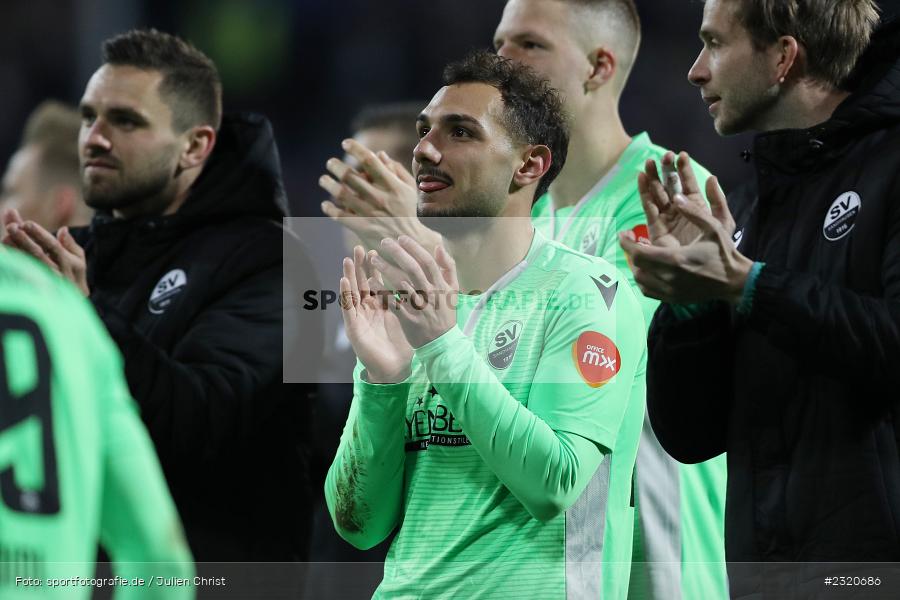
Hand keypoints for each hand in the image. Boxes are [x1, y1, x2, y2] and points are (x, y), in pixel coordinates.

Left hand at [3, 213, 88, 295]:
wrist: (70, 307)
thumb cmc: (73, 277)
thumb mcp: (78, 261)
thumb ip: (70, 244)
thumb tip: (63, 229)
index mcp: (72, 265)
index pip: (53, 246)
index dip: (40, 234)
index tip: (26, 223)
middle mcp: (59, 275)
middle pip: (39, 255)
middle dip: (24, 240)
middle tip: (11, 226)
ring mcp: (47, 285)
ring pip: (28, 265)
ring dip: (16, 250)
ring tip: (5, 237)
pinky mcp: (36, 292)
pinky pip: (21, 276)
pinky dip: (12, 262)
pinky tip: (4, 252)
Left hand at [319, 139, 442, 251]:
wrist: (410, 241)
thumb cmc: (408, 212)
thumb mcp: (408, 189)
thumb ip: (396, 170)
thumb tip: (379, 154)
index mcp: (392, 185)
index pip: (371, 161)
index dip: (356, 149)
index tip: (345, 143)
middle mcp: (380, 197)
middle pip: (351, 176)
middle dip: (336, 166)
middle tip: (330, 163)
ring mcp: (371, 213)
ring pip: (342, 195)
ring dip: (329, 185)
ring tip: (323, 180)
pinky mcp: (363, 228)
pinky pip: (341, 216)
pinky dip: (330, 209)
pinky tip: (325, 205)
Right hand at [340, 245, 413, 383]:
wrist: (396, 368)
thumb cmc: (401, 343)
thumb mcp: (406, 317)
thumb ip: (407, 299)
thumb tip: (416, 282)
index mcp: (380, 307)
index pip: (374, 282)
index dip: (374, 267)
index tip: (374, 250)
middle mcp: (368, 310)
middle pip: (362, 284)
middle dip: (359, 266)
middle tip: (358, 248)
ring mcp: (360, 318)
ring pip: (352, 293)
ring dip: (349, 276)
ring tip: (347, 260)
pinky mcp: (354, 328)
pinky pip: (349, 308)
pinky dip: (346, 294)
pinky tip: (344, 281)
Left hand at [370, 236, 458, 348]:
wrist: (442, 342)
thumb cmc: (445, 313)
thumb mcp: (453, 289)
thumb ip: (448, 266)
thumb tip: (438, 246)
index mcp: (440, 285)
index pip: (427, 261)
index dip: (414, 248)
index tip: (401, 238)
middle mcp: (430, 294)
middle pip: (412, 268)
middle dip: (397, 253)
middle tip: (384, 242)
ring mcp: (418, 306)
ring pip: (400, 284)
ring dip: (386, 269)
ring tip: (373, 258)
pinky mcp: (407, 318)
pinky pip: (392, 302)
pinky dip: (382, 291)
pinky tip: (371, 281)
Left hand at [619, 181, 751, 304]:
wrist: (735, 282)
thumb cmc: (724, 253)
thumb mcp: (713, 227)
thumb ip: (693, 211)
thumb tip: (676, 196)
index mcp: (676, 259)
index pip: (639, 254)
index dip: (627, 244)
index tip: (623, 233)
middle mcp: (669, 278)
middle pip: (637, 267)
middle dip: (630, 253)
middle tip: (629, 241)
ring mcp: (670, 291)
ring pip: (640, 280)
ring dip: (636, 267)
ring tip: (638, 254)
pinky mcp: (673, 299)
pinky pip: (649, 291)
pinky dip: (643, 280)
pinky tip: (647, 270)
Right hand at [637, 151, 733, 248]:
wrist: (707, 270)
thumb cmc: (719, 249)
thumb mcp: (723, 222)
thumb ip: (718, 200)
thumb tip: (711, 178)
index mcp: (696, 206)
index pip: (688, 184)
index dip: (684, 170)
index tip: (681, 155)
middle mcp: (680, 210)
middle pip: (670, 186)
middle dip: (666, 171)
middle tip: (664, 156)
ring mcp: (667, 218)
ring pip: (658, 194)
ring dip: (653, 178)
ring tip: (650, 162)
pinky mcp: (656, 228)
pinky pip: (648, 207)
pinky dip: (644, 192)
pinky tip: (642, 178)